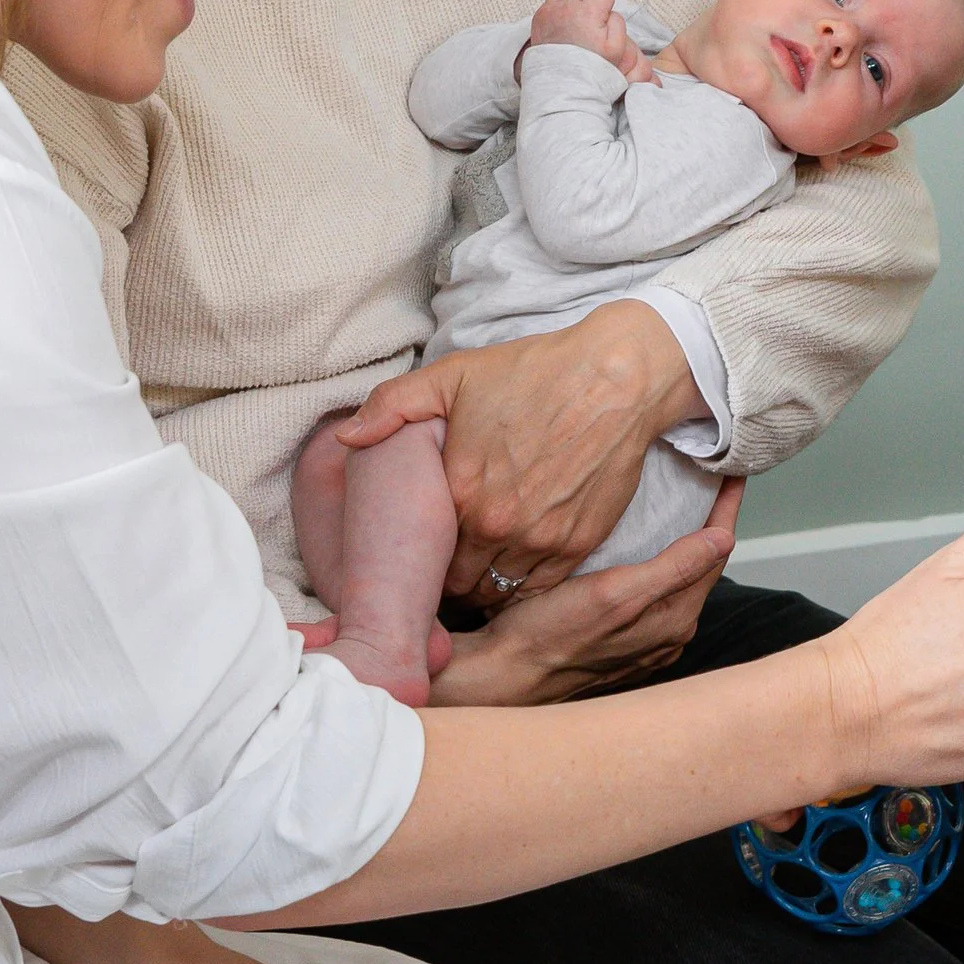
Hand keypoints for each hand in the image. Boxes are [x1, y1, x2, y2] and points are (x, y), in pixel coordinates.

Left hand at [333, 301, 703, 600]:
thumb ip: (392, 406)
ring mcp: (541, 539)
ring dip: (481, 587)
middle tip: (438, 568)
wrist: (616, 378)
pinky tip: (511, 569)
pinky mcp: (578, 544)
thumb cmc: (534, 372)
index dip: (410, 556)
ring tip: (472, 572)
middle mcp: (497, 524)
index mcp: (459, 490)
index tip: (409, 552)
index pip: (418, 552)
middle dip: (442, 579)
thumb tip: (346, 438)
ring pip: (495, 591)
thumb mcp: (454, 375)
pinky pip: (538, 589)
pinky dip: (520, 587)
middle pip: (454, 581)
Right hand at [428, 482, 740, 702]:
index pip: (716, 551)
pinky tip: (642, 548)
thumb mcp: (615, 593)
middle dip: (709, 523)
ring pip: (677, 579)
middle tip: (711, 480)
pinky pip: (653, 593)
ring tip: (683, 506)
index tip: (732, 472)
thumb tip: (724, 539)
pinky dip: (658, 563)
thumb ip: (673, 568)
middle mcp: (667, 632)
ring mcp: (646, 639)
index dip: (726, 508)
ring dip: (684, 543)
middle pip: (701, 565)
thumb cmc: (550, 635)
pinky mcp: (622, 641)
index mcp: (674, 618)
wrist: (505, 676)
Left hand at [526, 0, 655, 82]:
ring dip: (573, 1)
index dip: (608, 0)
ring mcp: (549, 11)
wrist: (560, 84)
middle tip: (592, 25)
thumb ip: (617, 22)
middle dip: (591, 1)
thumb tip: (608, 10)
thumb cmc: (590, 69)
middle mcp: (566, 7)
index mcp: (588, 12)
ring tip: (577, 22)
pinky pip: (551, 0)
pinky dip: (558, 7)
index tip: (604, 16)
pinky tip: (564, 24)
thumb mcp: (616, 48)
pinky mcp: (538, 17)